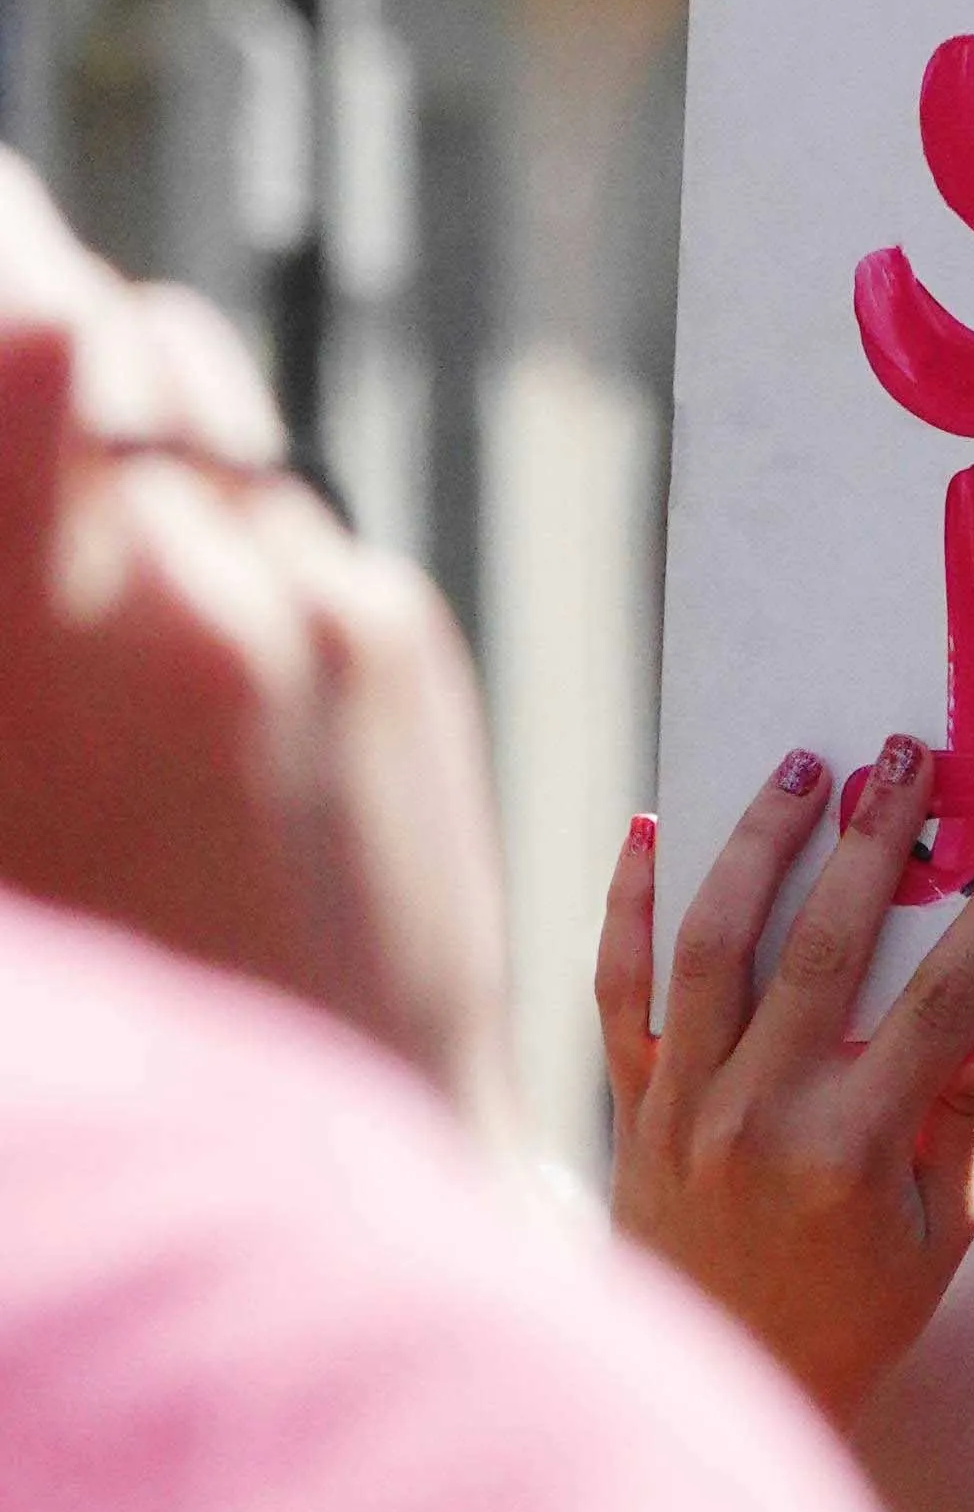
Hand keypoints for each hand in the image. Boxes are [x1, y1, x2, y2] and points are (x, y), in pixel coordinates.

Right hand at [0, 155, 514, 1129]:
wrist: (296, 1186)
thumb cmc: (84, 983)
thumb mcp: (2, 796)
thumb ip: (18, 571)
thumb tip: (34, 360)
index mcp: (36, 645)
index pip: (31, 330)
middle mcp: (182, 603)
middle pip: (94, 331)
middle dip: (24, 325)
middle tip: (6, 364)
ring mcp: (308, 609)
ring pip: (191, 404)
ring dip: (118, 431)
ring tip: (67, 565)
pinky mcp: (396, 638)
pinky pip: (272, 503)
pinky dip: (206, 531)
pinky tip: (169, 670)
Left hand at [601, 741, 973, 1422]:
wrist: (716, 1386)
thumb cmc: (852, 1316)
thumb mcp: (939, 1235)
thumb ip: (960, 1119)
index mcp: (851, 1155)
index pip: (942, 1004)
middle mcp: (758, 1119)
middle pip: (823, 947)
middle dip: (878, 841)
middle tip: (912, 757)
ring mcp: (684, 1108)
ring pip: (713, 944)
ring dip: (759, 842)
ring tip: (801, 766)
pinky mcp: (632, 1108)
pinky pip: (619, 989)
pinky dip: (626, 905)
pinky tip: (647, 827)